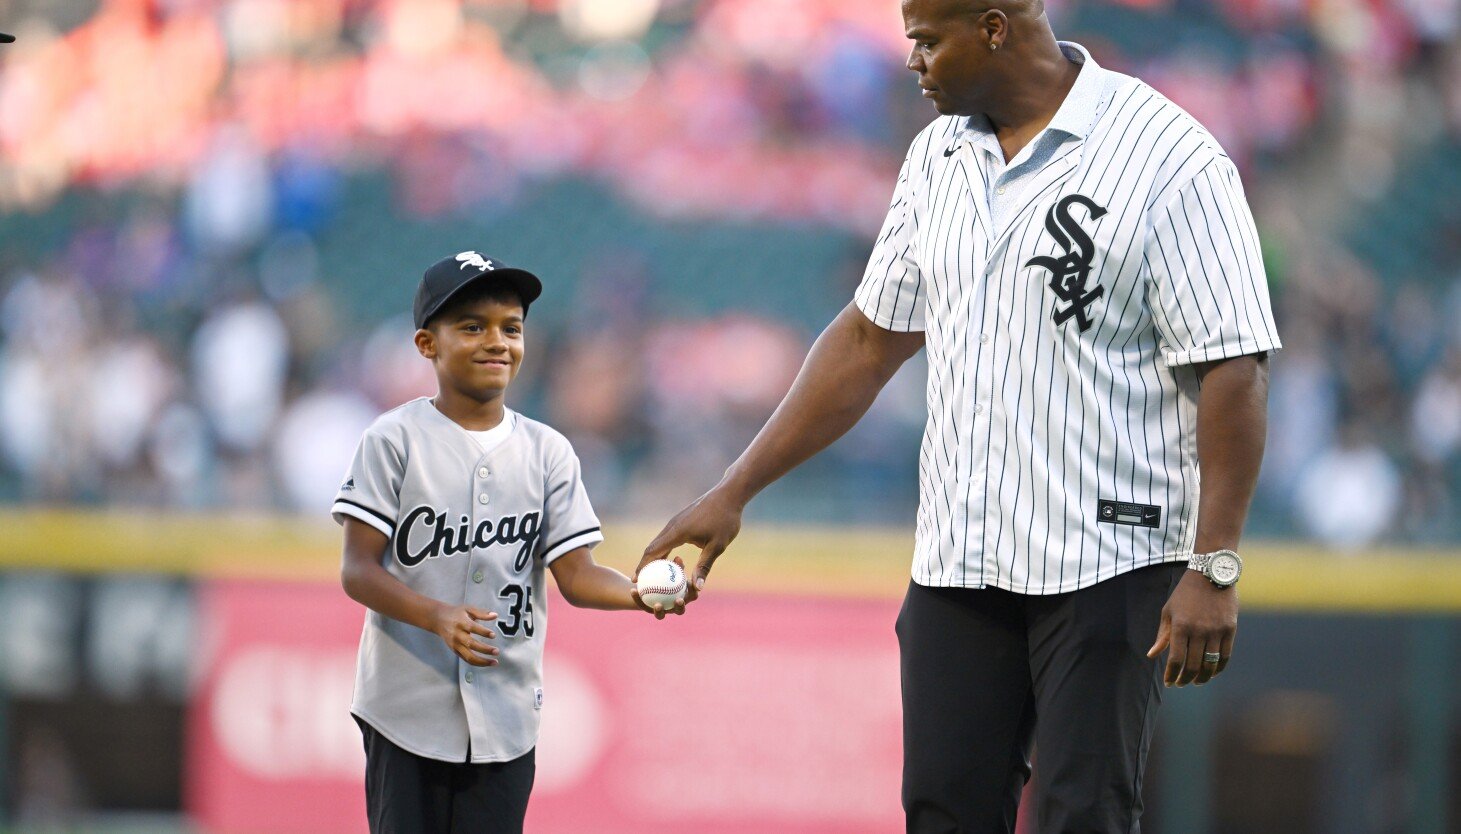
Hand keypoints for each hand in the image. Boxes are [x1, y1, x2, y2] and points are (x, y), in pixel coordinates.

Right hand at [433, 604, 499, 666]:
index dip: (483, 632)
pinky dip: (477, 663)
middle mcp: (457, 635)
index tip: (493, 635)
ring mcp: (455, 645)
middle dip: (485, 649)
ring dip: (482, 661)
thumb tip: (496, 615)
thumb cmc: (456, 613)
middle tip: (497, 651)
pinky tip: (487, 663)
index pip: (473, 628)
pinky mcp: (455, 651)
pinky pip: (466, 660)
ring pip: (469, 656)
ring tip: (494, 662)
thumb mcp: (468, 609)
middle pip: (471, 644)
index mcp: (461, 622)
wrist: (438, 619)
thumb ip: (482, 613)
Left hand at [629, 555, 688, 619]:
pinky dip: (639, 599)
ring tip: (657, 604)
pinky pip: (644, 606)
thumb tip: (678, 558)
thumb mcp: (673, 569)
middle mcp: (675, 608)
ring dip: (659, 611)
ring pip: (661, 615)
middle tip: (678, 600)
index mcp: (686, 597)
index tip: (692, 586)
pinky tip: (633, 590)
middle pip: (679, 611)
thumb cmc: (668, 573)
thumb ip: (676, 565)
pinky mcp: (650, 611)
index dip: (694, 594)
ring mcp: (663, 612)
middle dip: (680, 607)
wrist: (655, 582)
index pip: (693, 596)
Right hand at [636, 485, 744, 604]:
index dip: (642, 567)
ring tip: (651, 575)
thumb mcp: (717, 546)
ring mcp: (676, 522)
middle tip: (640, 582)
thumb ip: (704, 566)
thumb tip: (698, 587)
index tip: (636, 580)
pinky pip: (667, 538)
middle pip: (652, 547)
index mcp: (677, 532)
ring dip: (653, 558)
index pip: (653, 552)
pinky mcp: (681, 520)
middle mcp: (672, 526)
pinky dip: (663, 550)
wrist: (728, 495)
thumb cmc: (724, 520)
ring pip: (659, 542)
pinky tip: (668, 560)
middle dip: (644, 565)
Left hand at [1147, 570, 1237, 686]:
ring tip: (1196, 681)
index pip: (1175, 659)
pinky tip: (1212, 672)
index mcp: (1180, 626)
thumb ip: (1162, 635)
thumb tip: (1152, 655)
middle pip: (1193, 665)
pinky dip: (1218, 668)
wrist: (1211, 574)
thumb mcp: (1169, 611)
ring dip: (1202, 677)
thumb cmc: (1185, 594)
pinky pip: (1225, 656)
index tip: (1169, 683)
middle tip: (1181, 683)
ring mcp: (1216, 631)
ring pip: (1210, 664)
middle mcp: (1198, 630)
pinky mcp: (1230, 630)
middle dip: (1185, 679)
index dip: (1172, 675)